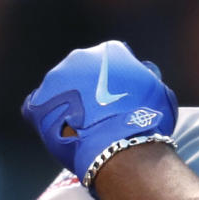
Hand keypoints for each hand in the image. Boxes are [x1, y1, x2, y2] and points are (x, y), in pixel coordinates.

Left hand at [21, 40, 177, 183]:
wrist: (120, 147)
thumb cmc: (146, 120)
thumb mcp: (160, 92)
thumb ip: (148, 76)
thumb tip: (144, 71)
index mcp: (108, 52)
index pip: (113, 60)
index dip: (119, 81)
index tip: (124, 98)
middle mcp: (79, 58)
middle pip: (84, 72)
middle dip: (91, 89)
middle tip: (103, 113)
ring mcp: (54, 80)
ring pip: (61, 89)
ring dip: (70, 102)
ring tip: (83, 126)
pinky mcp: (38, 105)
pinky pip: (38, 106)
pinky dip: (46, 115)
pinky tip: (60, 128)